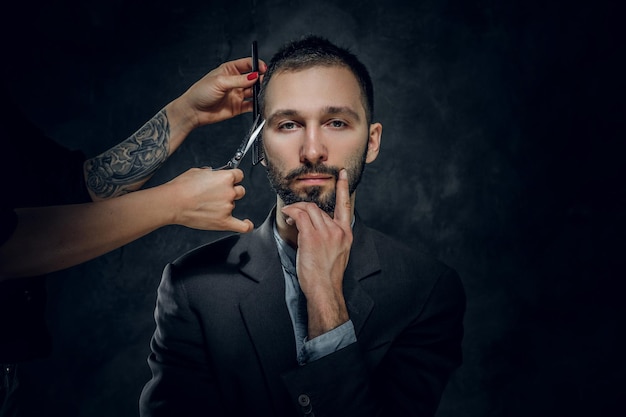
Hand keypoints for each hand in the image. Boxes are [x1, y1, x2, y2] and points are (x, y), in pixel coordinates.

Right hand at [161, 167, 252, 232]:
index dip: (233, 178)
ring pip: (235, 204)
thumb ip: (210, 173)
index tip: (230, 180)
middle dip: (231, 191)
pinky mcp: (224, 222)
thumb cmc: (181, 187)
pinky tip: (247, 223)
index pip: (239, 175)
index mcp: (225, 177)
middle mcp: (229, 192)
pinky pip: (242, 226)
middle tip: (217, 194)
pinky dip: (246, 225)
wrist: (173, 203)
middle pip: (240, 190)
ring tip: (210, 205)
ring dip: (226, 204)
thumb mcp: (197, 171)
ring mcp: (227, 207)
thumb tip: (213, 174)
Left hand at [173, 57, 266, 128]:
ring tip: (262, 93)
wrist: (193, 111)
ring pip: (254, 91)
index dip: (257, 65)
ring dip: (259, 92)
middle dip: (260, 79)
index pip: (247, 64)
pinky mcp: (238, 107)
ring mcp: (237, 94)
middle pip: (253, 78)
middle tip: (264, 82)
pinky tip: (259, 104)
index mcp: (229, 70)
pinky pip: (251, 105)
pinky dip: (257, 105)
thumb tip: (254, 76)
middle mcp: (235, 82)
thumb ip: (239, 80)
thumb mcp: (220, 82)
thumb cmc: (200, 93)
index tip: (263, 69)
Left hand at [280, 169, 352, 337]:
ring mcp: (326, 233)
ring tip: (290, 216)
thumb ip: (330, 236)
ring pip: (308, 209)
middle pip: (318, 208)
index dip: (343, 188)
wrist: (324, 289)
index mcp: (346, 233)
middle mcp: (338, 231)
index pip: (345, 206)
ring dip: (295, 210)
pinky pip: (299, 215)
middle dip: (303, 208)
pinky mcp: (312, 236)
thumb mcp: (336, 252)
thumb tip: (314, 225)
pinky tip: (287, 215)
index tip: (343, 175)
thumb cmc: (327, 275)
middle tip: (294, 214)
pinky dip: (291, 212)